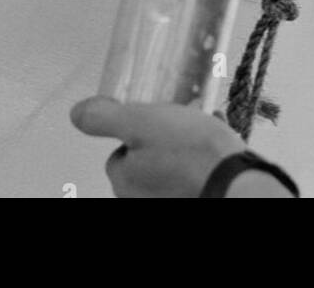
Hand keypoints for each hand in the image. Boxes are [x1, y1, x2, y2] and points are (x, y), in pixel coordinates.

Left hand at [70, 96, 245, 197]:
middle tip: (182, 126)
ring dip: (184, 150)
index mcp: (124, 182)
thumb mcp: (140, 122)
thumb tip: (77, 113)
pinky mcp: (195, 197)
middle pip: (145, 160)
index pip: (120, 152)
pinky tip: (215, 148)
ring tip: (202, 134)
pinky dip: (201, 162)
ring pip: (171, 167)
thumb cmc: (190, 154)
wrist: (236, 182)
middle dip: (162, 141)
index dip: (138, 131)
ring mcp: (170, 201)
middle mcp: (143, 200)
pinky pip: (193, 176)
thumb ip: (104, 118)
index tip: (157, 121)